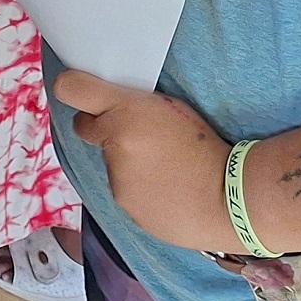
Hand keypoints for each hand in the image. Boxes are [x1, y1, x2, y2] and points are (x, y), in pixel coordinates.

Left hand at [56, 72, 233, 251]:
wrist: (231, 199)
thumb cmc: (205, 146)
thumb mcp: (170, 107)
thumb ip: (129, 104)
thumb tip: (103, 107)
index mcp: (124, 113)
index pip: (70, 90)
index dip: (81, 98)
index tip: (92, 104)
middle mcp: (113, 147)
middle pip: (91, 134)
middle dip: (109, 134)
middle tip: (144, 140)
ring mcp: (118, 182)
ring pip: (113, 167)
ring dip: (129, 166)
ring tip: (167, 170)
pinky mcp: (127, 209)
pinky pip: (127, 194)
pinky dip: (142, 192)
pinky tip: (169, 192)